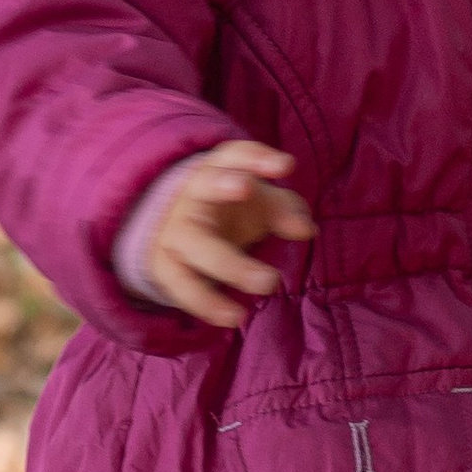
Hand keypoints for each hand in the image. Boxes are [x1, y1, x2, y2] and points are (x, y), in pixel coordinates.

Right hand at [141, 138, 314, 328]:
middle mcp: (190, 197)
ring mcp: (174, 232)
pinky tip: (235, 316)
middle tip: (246, 188)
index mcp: (216, 172)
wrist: (170, 234)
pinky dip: (208, 303)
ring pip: (196, 245)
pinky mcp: (163, 267)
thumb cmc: (228, 212)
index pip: (233, 155)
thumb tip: (307, 229)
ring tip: (269, 282)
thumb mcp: (258, 204)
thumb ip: (284, 211)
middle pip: (204, 186)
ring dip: (230, 264)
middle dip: (224, 185)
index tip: (285, 165)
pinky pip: (183, 285)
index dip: (257, 158)